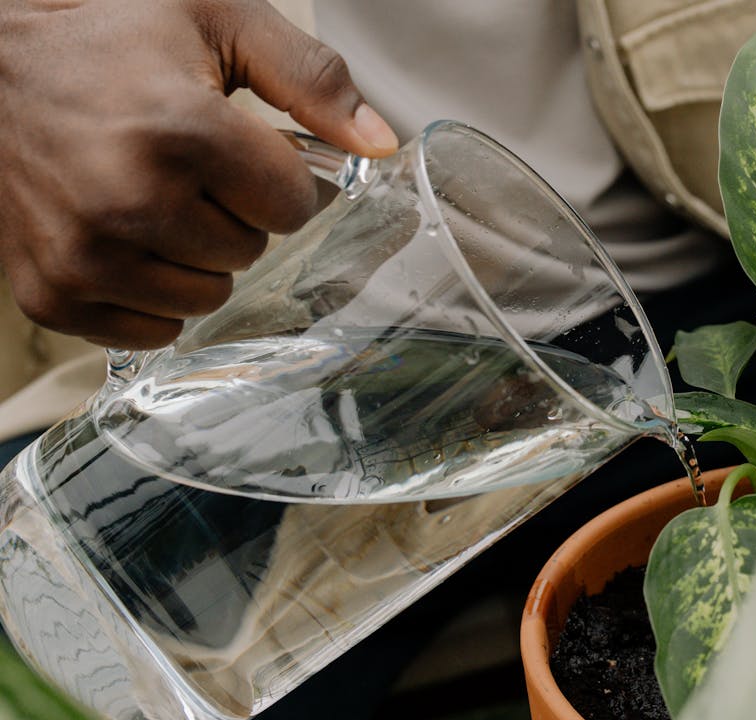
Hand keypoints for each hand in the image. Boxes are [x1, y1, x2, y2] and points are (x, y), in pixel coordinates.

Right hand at [0, 0, 397, 348]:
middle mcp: (129, 201)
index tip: (237, 146)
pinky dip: (152, 296)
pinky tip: (123, 238)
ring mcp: (85, 256)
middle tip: (179, 163)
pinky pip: (154, 330)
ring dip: (195, 256)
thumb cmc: (110, 37)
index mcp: (181, 131)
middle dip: (232, 212)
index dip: (276, 175)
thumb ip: (312, 80)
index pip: (293, 205)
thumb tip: (379, 144)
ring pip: (206, 296)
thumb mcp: (220, 21)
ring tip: (148, 196)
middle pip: (250, 252)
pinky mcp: (54, 293)